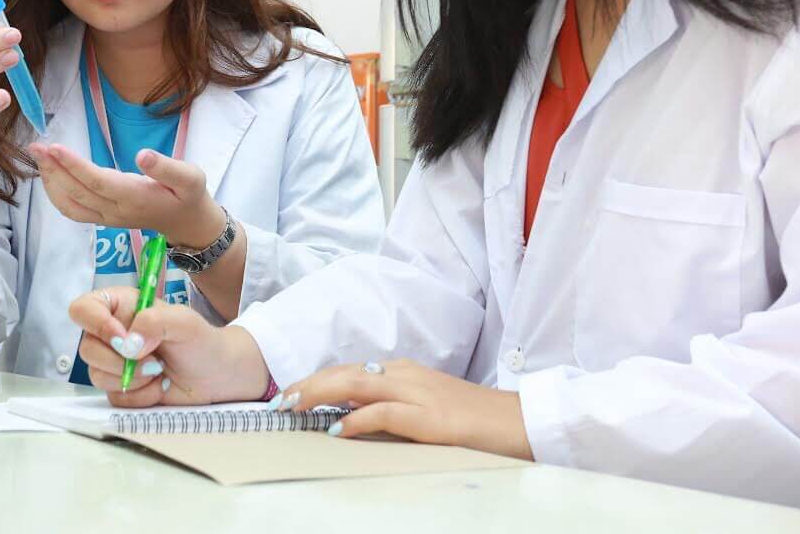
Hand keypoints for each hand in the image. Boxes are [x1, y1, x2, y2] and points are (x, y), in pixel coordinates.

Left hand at [27, 144, 223, 248]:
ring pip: (71, 204)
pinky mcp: (103, 219)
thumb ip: (166, 168)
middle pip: (78, 192)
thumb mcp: (190, 178)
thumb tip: (143, 155)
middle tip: (35, 146)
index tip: (54, 147)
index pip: (98, 182)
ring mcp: (107, 218)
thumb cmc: (188, 195)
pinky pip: (73, 210)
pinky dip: (56, 195)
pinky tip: (49, 176)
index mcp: (136, 198)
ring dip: (51, 182)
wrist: (186, 223)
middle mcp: (117, 211)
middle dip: (54, 169)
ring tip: (38, 157)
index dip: (74, 166)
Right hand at [68, 285, 269, 406]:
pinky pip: (114, 398)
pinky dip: (139, 396)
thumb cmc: (202, 342)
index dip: (96, 325)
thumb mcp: (185, 322)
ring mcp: (114, 362)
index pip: (83, 309)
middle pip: (86, 348)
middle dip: (119, 361)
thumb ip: (155, 321)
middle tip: (153, 361)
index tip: (124, 339)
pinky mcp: (121, 389)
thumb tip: (129, 342)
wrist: (217, 377)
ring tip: (160, 372)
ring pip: (96, 376)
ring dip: (132, 379)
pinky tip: (159, 387)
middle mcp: (112, 333)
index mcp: (121, 307)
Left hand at [277, 360, 534, 458]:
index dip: (318, 380)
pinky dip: (357, 419)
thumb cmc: (475, 421)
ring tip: (293, 406)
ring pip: (357, 384)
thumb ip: (395, 408)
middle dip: (309, 384)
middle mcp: (407, 375)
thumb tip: (355, 420)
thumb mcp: (428, 408)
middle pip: (347, 372)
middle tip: (279, 400)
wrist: (520, 422)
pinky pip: (385, 413)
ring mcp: (419, 393)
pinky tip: (337, 430)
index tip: (291, 394)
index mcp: (405, 372)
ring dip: (321, 393)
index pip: (351, 370)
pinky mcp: (430, 418)